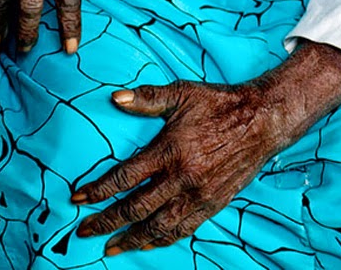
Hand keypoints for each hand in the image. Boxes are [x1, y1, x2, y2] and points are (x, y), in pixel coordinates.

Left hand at [71, 42, 340, 255]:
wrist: (263, 120)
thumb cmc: (220, 103)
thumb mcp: (183, 93)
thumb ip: (147, 99)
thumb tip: (115, 98)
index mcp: (170, 151)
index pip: (125, 178)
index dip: (98, 191)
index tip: (77, 198)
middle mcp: (183, 178)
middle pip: (136, 208)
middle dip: (106, 222)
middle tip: (84, 231)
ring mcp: (199, 194)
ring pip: (159, 226)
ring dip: (131, 239)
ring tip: (111, 247)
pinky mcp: (214, 203)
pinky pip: (184, 228)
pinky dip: (163, 240)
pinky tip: (147, 244)